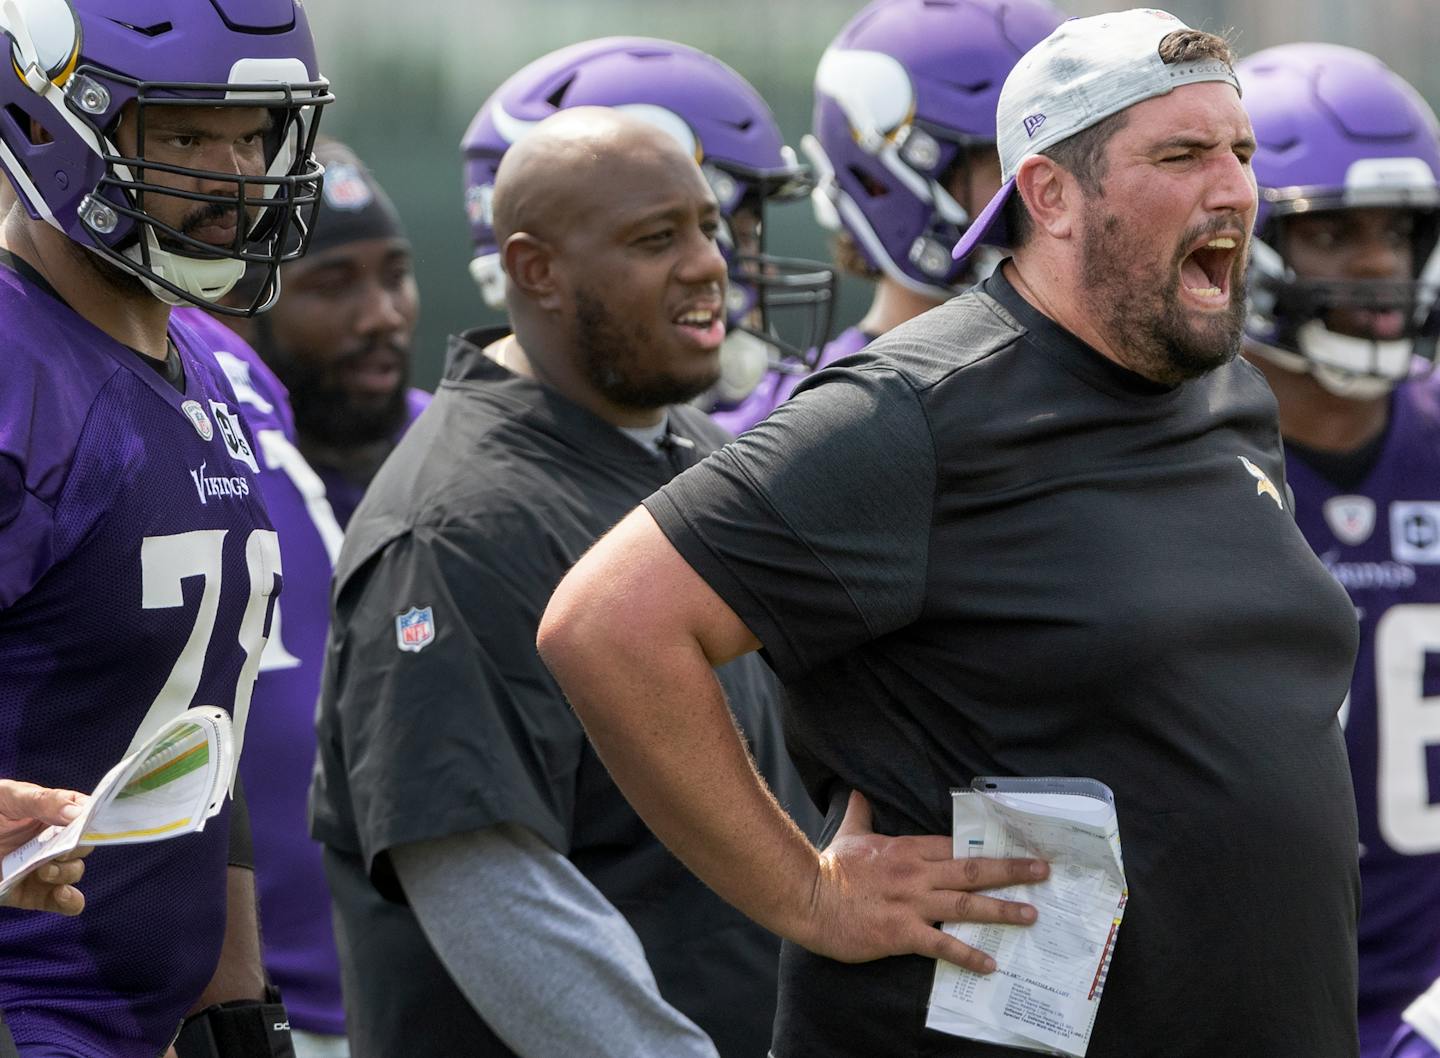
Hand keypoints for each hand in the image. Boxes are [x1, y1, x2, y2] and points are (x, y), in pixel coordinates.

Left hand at [0, 780, 89, 914]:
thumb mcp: (9, 797)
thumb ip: (44, 801)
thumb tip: (78, 814)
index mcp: (52, 812)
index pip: (86, 814)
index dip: (93, 819)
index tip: (86, 825)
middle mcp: (51, 840)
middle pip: (83, 846)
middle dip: (77, 849)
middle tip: (60, 849)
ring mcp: (42, 868)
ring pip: (74, 872)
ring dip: (66, 873)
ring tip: (44, 870)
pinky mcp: (31, 894)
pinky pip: (64, 904)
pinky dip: (70, 902)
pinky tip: (62, 894)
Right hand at [798, 790, 1045, 972]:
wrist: (808, 897)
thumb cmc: (829, 867)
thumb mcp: (849, 833)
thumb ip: (861, 812)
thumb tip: (858, 791)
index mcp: (908, 849)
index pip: (957, 846)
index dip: (989, 849)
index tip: (1015, 849)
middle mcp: (917, 873)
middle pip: (973, 870)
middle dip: (1011, 871)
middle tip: (1043, 872)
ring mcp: (912, 903)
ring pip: (967, 904)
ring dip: (1002, 910)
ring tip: (1031, 914)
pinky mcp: (902, 933)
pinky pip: (942, 944)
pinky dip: (968, 954)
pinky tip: (989, 964)